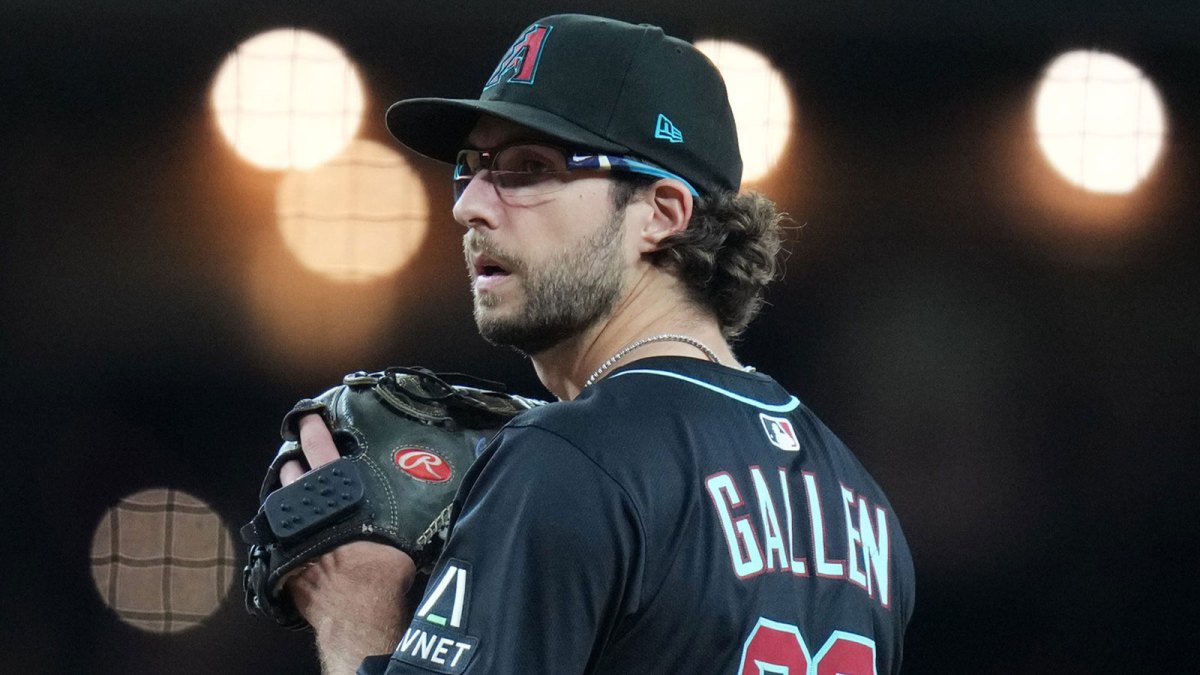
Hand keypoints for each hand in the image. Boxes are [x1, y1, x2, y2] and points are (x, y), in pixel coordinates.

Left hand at [283, 414, 417, 673]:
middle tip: (297, 459)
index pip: (320, 449)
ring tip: (294, 494)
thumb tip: (430, 508)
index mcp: (337, 494)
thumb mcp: (400, 535)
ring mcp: (290, 538)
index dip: (313, 429)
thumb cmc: (380, 571)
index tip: (308, 418)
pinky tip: (294, 538)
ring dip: (285, 497)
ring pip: (279, 505)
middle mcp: (307, 511)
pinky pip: (279, 540)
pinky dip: (285, 534)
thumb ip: (401, 517)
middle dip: (293, 464)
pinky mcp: (282, 564)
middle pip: (291, 474)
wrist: (354, 614)